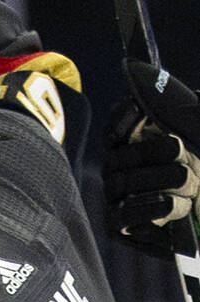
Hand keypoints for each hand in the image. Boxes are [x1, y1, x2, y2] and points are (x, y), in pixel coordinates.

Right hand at [102, 60, 199, 254]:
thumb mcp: (198, 123)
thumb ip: (172, 99)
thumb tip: (134, 67)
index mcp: (144, 139)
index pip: (115, 123)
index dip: (122, 118)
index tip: (142, 114)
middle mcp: (125, 168)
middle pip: (118, 155)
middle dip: (158, 155)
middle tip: (187, 158)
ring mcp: (120, 199)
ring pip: (122, 184)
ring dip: (166, 182)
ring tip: (193, 187)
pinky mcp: (123, 229)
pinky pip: (125, 215)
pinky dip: (154, 207)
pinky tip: (177, 205)